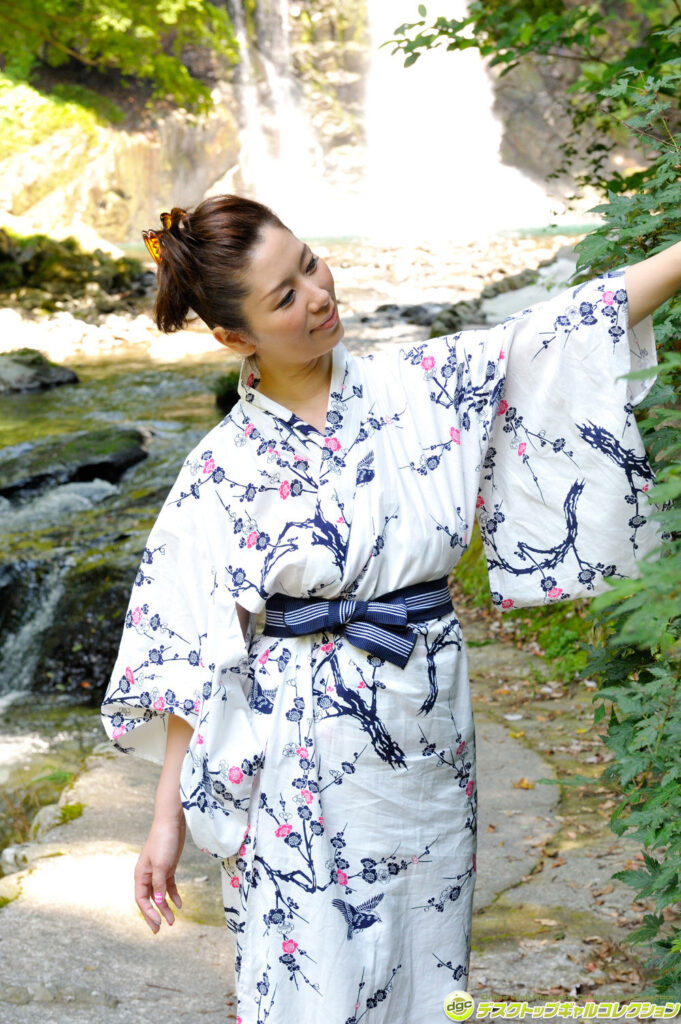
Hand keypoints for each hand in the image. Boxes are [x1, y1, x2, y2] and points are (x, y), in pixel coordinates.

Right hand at [134, 814, 185, 933]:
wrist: (171, 822)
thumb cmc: (164, 841)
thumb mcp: (162, 865)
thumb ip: (159, 884)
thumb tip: (157, 902)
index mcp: (141, 875)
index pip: (142, 900)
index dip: (149, 913)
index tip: (158, 923)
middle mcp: (147, 875)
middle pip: (149, 900)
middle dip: (154, 915)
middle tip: (159, 931)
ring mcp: (158, 872)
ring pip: (160, 895)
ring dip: (165, 907)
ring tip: (173, 921)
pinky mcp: (168, 868)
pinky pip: (168, 886)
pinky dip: (173, 896)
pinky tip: (179, 905)